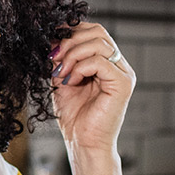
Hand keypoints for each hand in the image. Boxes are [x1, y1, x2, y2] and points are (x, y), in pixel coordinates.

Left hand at [50, 22, 135, 154]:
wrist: (83, 143)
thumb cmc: (75, 117)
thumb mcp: (63, 79)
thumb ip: (62, 59)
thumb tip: (52, 38)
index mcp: (107, 62)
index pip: (93, 31)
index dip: (71, 32)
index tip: (50, 45)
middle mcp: (118, 65)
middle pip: (98, 32)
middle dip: (70, 41)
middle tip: (54, 58)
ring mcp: (123, 73)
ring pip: (99, 43)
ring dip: (73, 55)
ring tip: (62, 73)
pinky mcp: (123, 84)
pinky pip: (101, 62)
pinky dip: (81, 68)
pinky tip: (72, 82)